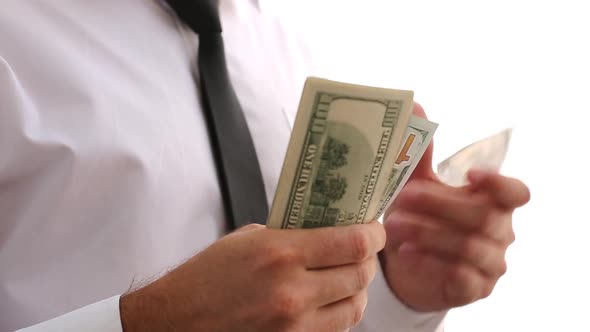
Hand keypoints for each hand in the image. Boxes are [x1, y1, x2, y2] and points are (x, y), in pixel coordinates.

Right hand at [120, 221, 385, 331]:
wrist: (174, 323)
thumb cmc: (204, 278)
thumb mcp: (246, 240)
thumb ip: (291, 235)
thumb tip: (327, 231)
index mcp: (281, 253)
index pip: (353, 243)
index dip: (373, 234)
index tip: (375, 229)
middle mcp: (293, 292)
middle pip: (361, 274)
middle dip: (368, 259)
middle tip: (363, 249)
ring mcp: (295, 325)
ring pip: (356, 307)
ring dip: (358, 289)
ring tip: (348, 276)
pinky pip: (335, 330)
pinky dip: (340, 313)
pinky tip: (330, 301)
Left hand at [380, 103, 530, 311]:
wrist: (408, 266)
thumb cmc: (418, 218)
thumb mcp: (416, 185)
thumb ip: (419, 152)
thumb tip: (413, 104)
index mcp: (493, 202)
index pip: (517, 193)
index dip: (499, 185)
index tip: (470, 175)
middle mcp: (500, 232)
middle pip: (482, 217)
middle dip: (439, 205)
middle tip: (402, 198)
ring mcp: (490, 263)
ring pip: (468, 246)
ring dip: (427, 232)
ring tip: (393, 225)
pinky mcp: (474, 288)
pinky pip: (460, 276)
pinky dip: (430, 261)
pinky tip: (406, 253)